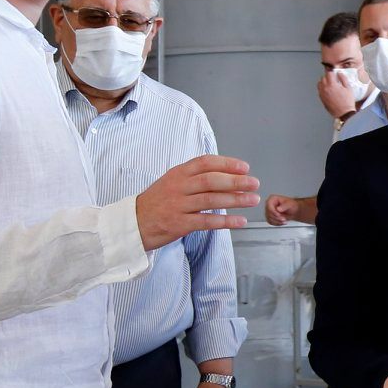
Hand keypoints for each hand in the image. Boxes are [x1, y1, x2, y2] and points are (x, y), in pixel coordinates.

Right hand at [137, 155, 258, 250]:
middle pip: (211, 180)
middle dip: (236, 181)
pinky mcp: (179, 224)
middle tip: (255, 183)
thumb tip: (228, 175)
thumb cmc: (158, 202)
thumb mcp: (172, 182)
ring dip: (235, 200)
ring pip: (211, 200)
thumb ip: (195, 178)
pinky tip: (240, 221)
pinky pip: (206, 221)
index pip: (205, 163)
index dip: (226, 163)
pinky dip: (225, 221)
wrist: (132, 224)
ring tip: (253, 199)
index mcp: (178, 174)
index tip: (245, 167)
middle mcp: (178, 187)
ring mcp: (178, 206)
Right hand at [264, 194, 299, 225]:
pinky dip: (276, 223)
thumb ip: (284, 206)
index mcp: (272, 199)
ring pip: (269, 218)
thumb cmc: (291, 205)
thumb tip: (278, 209)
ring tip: (284, 221)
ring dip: (277, 221)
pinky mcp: (269, 217)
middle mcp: (269, 204)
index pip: (269, 206)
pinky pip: (270, 222)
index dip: (273, 212)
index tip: (279, 215)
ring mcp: (268, 211)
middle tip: (283, 219)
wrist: (293, 210)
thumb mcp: (290, 204)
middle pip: (269, 213)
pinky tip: (281, 222)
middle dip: (277, 218)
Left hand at [318, 70, 362, 118]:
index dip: (332, 71)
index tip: (334, 72)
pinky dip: (323, 88)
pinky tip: (329, 90)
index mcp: (332, 85)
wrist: (344, 113)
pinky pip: (320, 90)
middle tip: (334, 78)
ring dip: (324, 81)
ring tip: (330, 84)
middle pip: (323, 77)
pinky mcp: (321, 98)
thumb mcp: (348, 88)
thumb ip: (343, 78)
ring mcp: (322, 94)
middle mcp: (325, 88)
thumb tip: (339, 73)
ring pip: (320, 83)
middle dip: (328, 76)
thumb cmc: (347, 102)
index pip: (329, 73)